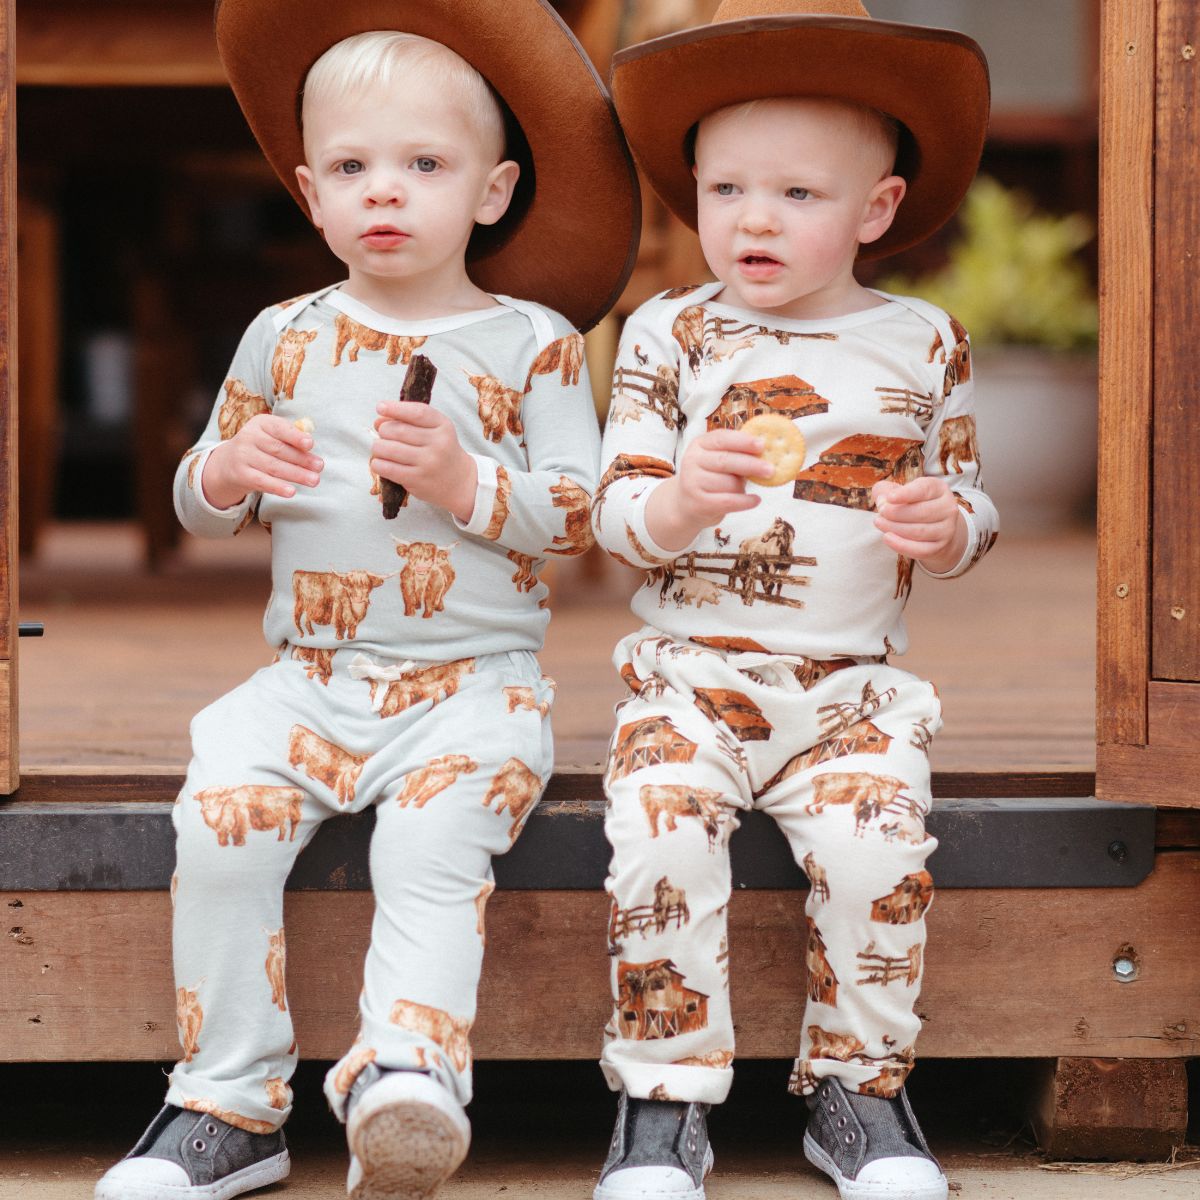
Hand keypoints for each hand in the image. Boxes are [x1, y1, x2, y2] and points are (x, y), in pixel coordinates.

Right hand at [202, 414, 322, 509]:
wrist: (228, 463)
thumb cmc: (261, 447)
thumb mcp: (272, 435)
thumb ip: (290, 436)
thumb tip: (309, 441)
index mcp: (261, 423)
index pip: (279, 428)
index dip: (295, 436)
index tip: (310, 444)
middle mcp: (249, 437)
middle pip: (279, 450)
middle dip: (302, 459)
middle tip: (319, 467)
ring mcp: (243, 456)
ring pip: (274, 466)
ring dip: (296, 474)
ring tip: (314, 480)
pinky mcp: (241, 474)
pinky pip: (262, 481)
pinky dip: (278, 487)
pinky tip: (291, 491)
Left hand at [372, 400, 476, 522]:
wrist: (459, 482)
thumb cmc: (440, 451)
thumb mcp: (434, 430)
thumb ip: (409, 420)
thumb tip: (379, 421)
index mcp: (443, 426)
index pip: (416, 413)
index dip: (395, 408)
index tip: (380, 407)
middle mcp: (438, 443)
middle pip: (396, 430)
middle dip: (383, 430)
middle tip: (384, 436)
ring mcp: (428, 463)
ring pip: (387, 448)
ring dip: (377, 448)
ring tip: (381, 450)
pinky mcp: (417, 480)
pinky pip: (387, 468)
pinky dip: (377, 464)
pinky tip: (381, 464)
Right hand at [645, 428, 768, 551]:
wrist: (685, 504)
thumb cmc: (709, 477)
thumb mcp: (716, 459)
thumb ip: (736, 453)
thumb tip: (766, 451)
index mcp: (699, 444)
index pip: (722, 438)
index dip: (743, 441)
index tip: (762, 445)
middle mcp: (692, 461)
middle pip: (725, 461)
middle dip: (751, 464)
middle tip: (771, 469)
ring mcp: (693, 482)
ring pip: (728, 483)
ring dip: (743, 486)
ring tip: (746, 488)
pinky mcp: (698, 503)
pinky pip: (728, 501)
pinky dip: (745, 502)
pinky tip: (755, 500)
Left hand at [871, 477, 965, 572]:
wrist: (934, 528)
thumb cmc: (911, 505)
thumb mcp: (901, 492)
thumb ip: (887, 490)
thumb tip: (882, 499)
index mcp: (938, 488)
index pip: (924, 489)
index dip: (906, 494)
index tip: (889, 497)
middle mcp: (947, 507)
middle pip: (920, 512)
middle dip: (894, 513)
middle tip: (880, 513)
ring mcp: (947, 529)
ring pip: (919, 532)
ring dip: (894, 528)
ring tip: (879, 522)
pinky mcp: (940, 547)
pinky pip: (920, 549)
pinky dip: (901, 545)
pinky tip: (887, 538)